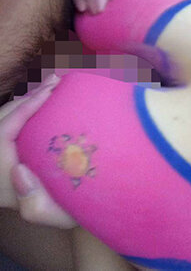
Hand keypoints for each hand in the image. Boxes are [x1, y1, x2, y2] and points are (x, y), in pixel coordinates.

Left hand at [0, 75, 76, 228]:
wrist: (73, 215)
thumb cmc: (69, 215)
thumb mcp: (57, 218)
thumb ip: (35, 205)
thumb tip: (18, 171)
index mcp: (1, 180)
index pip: (2, 135)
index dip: (23, 110)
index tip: (49, 94)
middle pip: (1, 122)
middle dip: (26, 99)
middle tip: (55, 82)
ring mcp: (2, 161)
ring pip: (4, 121)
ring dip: (26, 102)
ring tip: (52, 87)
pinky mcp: (10, 156)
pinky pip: (10, 126)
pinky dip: (25, 110)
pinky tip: (44, 101)